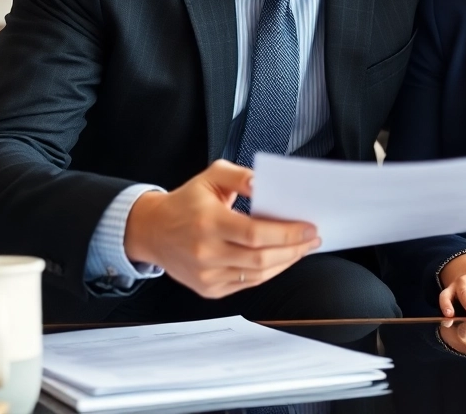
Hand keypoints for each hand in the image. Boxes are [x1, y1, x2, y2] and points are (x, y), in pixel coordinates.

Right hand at [123, 159, 320, 298]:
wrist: (152, 232)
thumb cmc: (186, 202)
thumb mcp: (211, 177)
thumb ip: (241, 176)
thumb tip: (265, 184)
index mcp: (208, 222)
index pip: (255, 234)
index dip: (287, 234)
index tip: (309, 227)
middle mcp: (206, 252)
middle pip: (261, 258)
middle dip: (294, 249)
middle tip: (312, 238)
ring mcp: (206, 275)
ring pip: (258, 275)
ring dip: (286, 262)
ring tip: (301, 248)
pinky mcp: (208, 289)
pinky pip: (247, 284)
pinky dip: (268, 272)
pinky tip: (281, 259)